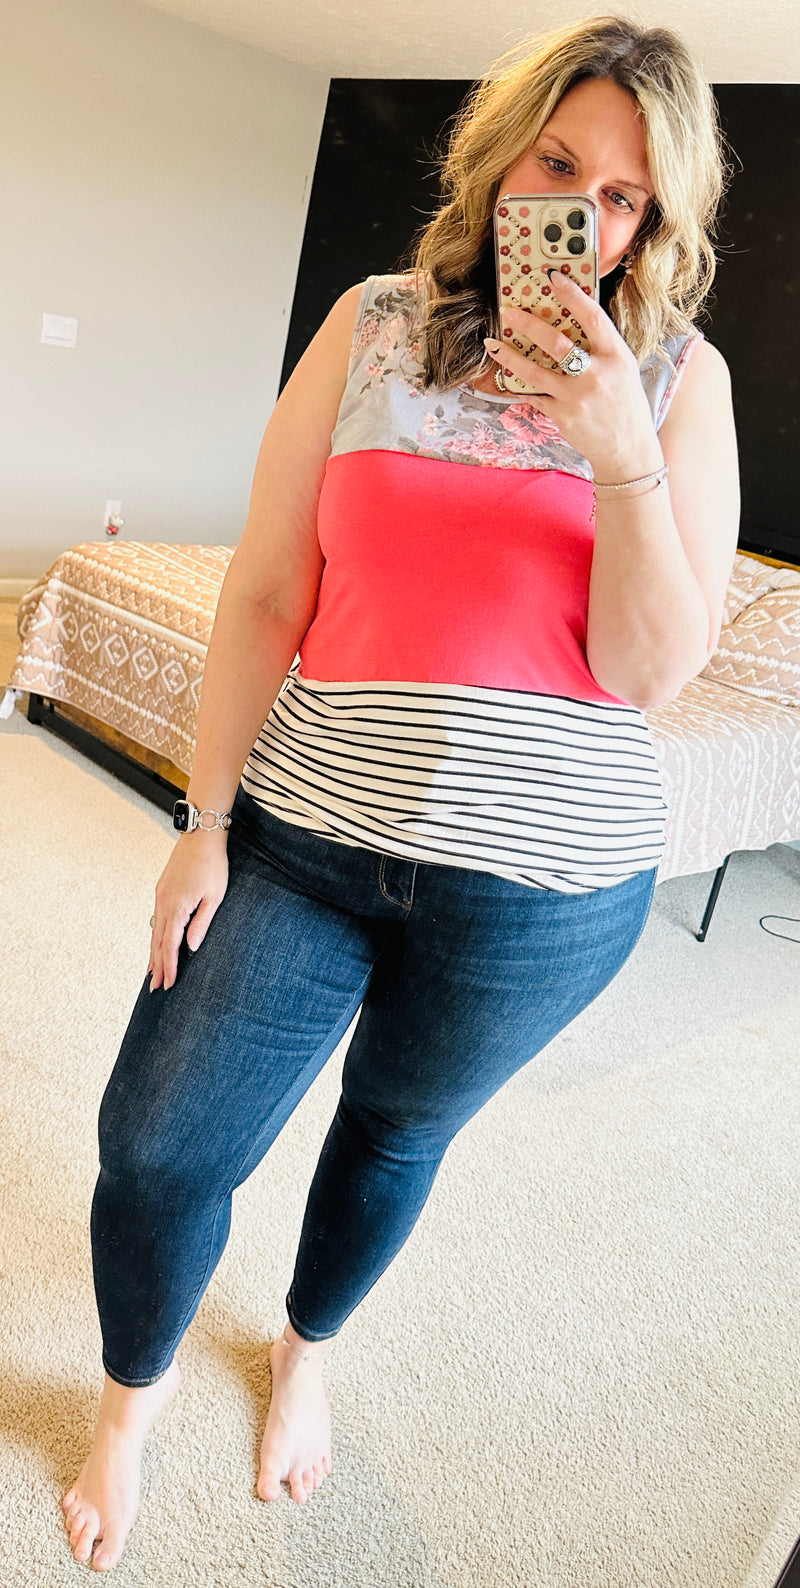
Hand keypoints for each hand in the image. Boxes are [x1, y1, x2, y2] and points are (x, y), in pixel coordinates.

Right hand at [147, 832, 228, 991]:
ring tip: (152, 971)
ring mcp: (160, 896)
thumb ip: (201, 924)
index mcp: (177, 909)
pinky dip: (155, 935)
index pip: (170, 946)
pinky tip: (157, 942)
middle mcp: (163, 904)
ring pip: (154, 931)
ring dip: (153, 953)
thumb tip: (190, 948)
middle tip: (154, 987)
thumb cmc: (212, 865)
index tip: (168, 984)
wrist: (199, 836)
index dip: (169, 967)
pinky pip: (156, 919)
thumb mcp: (214, 897)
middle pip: (157, 943)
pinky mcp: (162, 890)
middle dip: (156, 966)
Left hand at [485, 270, 662, 478]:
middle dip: (528, 324)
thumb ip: (602, 347)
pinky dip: (520, 386)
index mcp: (616, 357)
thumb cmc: (625, 405)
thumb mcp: (624, 369)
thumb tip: (573, 320)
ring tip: (492, 344)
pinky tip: (505, 376)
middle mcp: (596, 375)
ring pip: (535, 371)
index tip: (552, 278)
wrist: (628, 450)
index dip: (572, 295)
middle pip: (556, 342)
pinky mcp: (562, 416)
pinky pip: (534, 395)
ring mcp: (577, 398)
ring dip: (509, 356)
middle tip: (509, 312)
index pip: (592, 318)